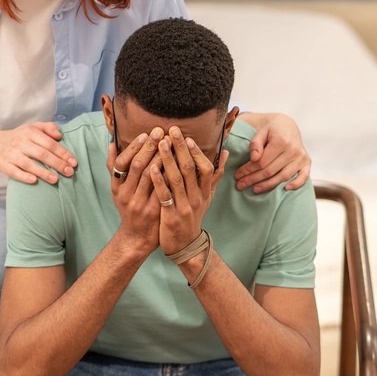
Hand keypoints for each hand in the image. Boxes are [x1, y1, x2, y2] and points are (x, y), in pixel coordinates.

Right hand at [0, 122, 76, 184]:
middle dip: (57, 164)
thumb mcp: (33, 127)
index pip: (50, 143)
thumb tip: (60, 135)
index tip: (74, 162)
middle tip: (69, 173)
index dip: (63, 153)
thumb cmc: (20, 137)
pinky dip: (24, 177)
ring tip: (56, 180)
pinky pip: (14, 172)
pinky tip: (34, 181)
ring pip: (29, 164)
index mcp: (29, 132)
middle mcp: (20, 142)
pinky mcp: (3, 165)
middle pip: (42, 154)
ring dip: (43, 173)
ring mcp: (11, 154)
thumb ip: (48, 127)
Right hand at [109, 127, 161, 255]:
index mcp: (117, 187)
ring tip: (172, 142)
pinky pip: (164, 189)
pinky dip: (171, 174)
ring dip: (163, 157)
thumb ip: (113, 167)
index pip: (122, 163)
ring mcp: (141, 204)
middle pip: (138, 166)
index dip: (134, 147)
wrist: (136, 238)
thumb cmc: (128, 208)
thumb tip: (112, 143)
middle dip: (150, 147)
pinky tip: (179, 163)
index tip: (145, 134)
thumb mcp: (116, 190)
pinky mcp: (155, 211)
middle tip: (161, 131)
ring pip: (152, 176)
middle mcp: (127, 195)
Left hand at [150, 126, 225, 254]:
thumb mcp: (207, 196)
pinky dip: (158, 181)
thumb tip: (225, 153)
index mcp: (205, 192)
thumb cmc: (193, 216)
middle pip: (190, 169)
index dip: (196, 152)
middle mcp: (196, 198)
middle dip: (181, 148)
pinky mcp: (171, 216)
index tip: (187, 137)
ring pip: (177, 180)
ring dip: (168, 160)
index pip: (204, 168)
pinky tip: (151, 168)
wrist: (185, 245)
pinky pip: (165, 195)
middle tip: (172, 130)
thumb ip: (214, 175)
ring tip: (160, 143)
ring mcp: (184, 207)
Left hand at [235, 113, 310, 192]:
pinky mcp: (307, 162)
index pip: (261, 162)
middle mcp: (293, 150)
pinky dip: (296, 184)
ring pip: (283, 176)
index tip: (238, 175)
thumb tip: (253, 158)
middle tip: (241, 185)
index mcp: (281, 141)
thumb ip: (255, 144)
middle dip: (253, 179)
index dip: (248, 170)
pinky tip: (285, 189)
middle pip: (270, 171)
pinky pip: (304, 176)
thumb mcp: (261, 132)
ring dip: (268, 185)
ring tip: (255, 189)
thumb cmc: (271, 130)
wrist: (287, 126)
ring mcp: (301, 157)